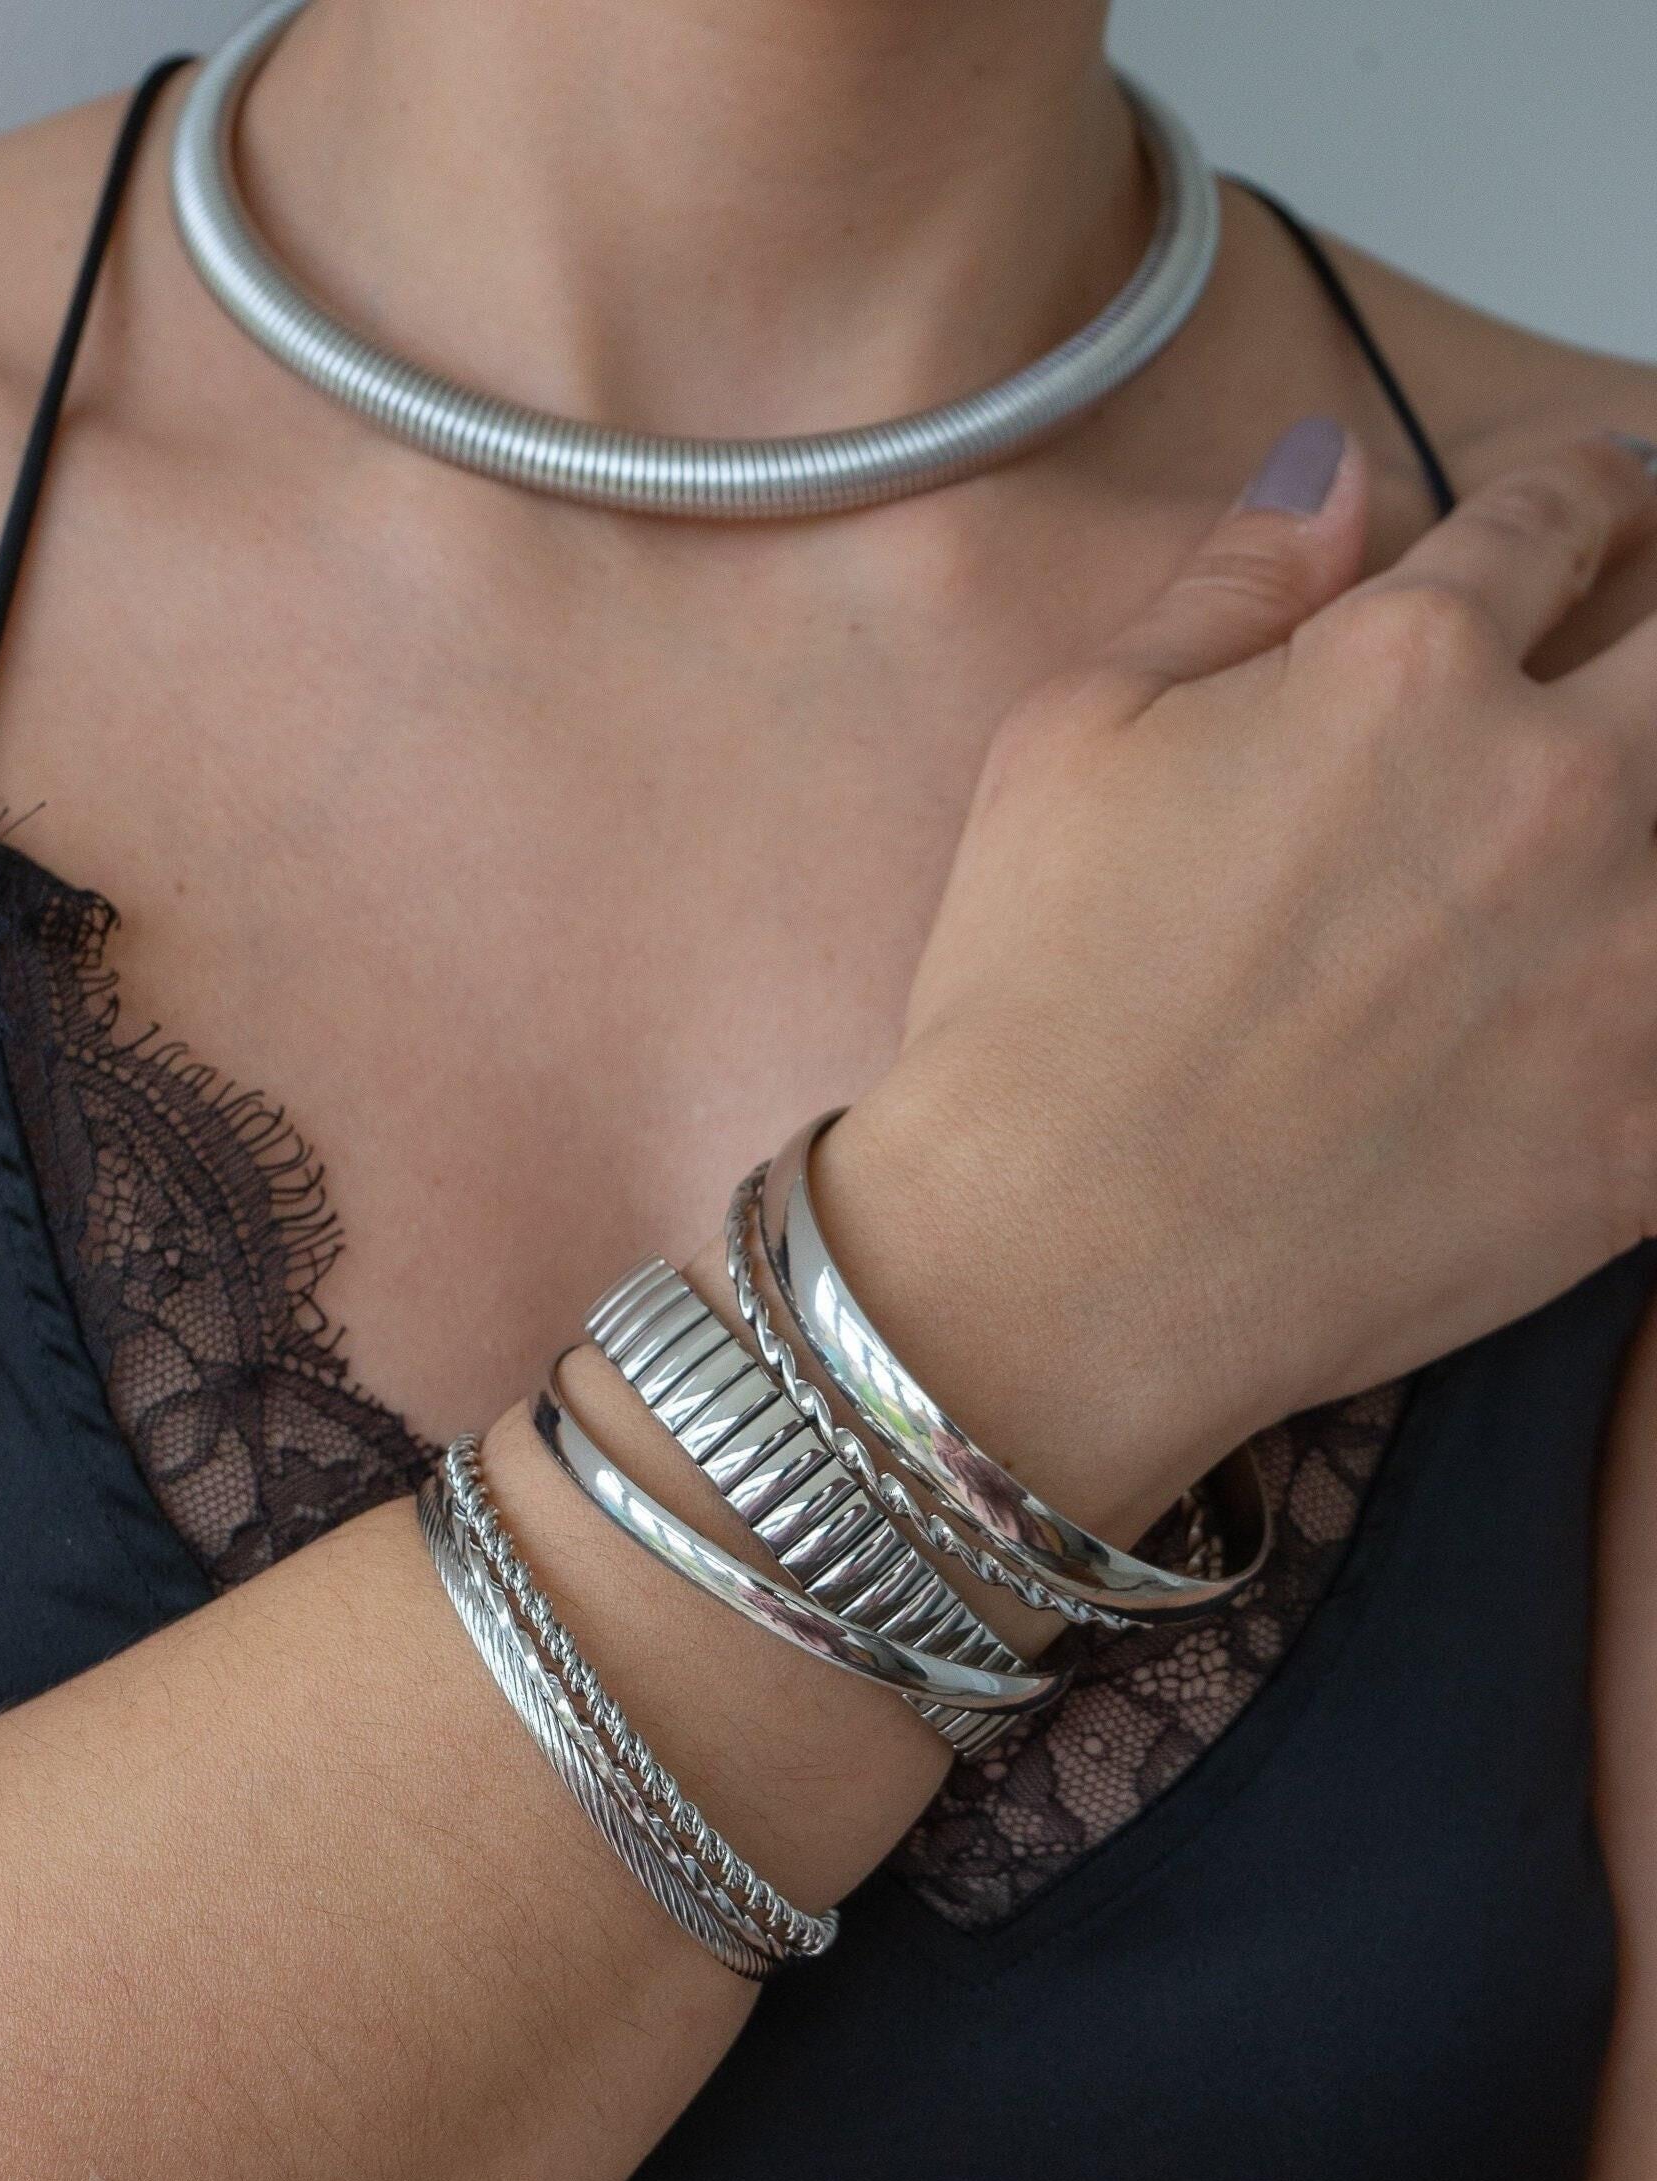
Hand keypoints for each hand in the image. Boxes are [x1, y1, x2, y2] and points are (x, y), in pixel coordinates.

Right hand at [841, 422, 1656, 1500]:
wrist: (1064, 1260)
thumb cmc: (1039, 1005)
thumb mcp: (1074, 740)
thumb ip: (1229, 585)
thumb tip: (1337, 467)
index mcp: (1410, 669)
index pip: (1560, 515)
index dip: (1589, 491)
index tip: (1602, 504)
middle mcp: (1558, 788)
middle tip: (1642, 646)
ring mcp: (1630, 962)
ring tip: (1611, 829)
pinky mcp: (1650, 1123)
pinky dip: (1656, 984)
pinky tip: (1613, 987)